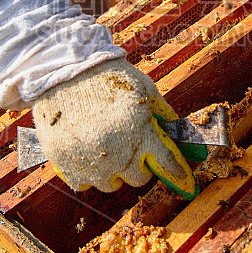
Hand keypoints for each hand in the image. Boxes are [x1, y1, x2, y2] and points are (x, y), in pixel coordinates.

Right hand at [32, 58, 199, 198]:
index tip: (184, 181)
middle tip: (131, 145)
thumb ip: (163, 114)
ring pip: (111, 183)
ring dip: (114, 170)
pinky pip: (84, 183)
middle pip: (138, 178)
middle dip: (139, 164)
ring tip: (106, 145)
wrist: (66, 69)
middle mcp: (118, 154)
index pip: (168, 165)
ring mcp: (90, 162)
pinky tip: (87, 152)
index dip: (179, 174)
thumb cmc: (109, 76)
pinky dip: (88, 173)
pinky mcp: (66, 165)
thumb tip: (177, 132)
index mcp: (142, 134)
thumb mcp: (145, 88)